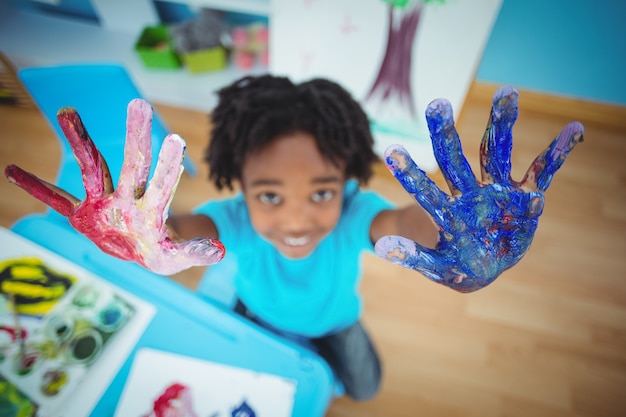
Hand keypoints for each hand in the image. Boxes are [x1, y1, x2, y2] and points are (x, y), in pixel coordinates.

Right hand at [5, 99, 224, 274]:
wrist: (141, 251)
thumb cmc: (163, 251)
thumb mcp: (178, 256)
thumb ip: (197, 251)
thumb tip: (220, 250)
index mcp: (152, 210)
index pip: (162, 185)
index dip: (167, 166)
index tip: (175, 139)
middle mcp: (128, 198)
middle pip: (132, 166)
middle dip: (135, 139)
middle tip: (139, 104)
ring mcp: (104, 203)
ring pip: (92, 169)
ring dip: (81, 142)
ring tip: (68, 110)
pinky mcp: (84, 214)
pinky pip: (56, 200)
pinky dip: (35, 188)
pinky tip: (11, 171)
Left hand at [375, 86, 582, 292]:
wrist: (485, 265)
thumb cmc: (456, 263)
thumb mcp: (436, 265)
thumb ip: (414, 256)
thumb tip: (383, 248)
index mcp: (447, 211)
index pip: (425, 189)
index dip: (410, 172)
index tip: (391, 150)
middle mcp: (469, 193)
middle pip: (454, 159)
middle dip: (445, 133)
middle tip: (436, 103)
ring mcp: (497, 192)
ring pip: (496, 153)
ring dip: (501, 124)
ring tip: (507, 92)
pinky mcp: (525, 198)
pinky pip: (543, 171)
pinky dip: (557, 153)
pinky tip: (573, 129)